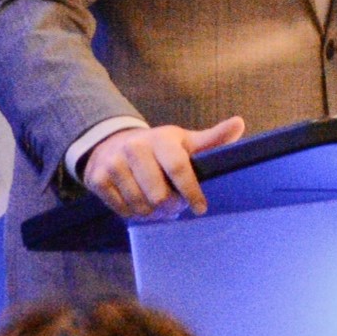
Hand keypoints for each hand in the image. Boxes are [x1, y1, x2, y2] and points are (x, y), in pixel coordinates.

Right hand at [83, 118, 247, 220]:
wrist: (112, 144)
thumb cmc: (158, 148)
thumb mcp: (185, 141)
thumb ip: (212, 139)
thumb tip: (239, 124)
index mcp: (160, 138)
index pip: (178, 168)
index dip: (191, 191)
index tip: (200, 208)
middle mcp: (134, 147)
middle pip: (158, 195)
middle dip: (170, 206)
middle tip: (173, 205)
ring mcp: (113, 163)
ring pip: (140, 206)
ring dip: (151, 212)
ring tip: (156, 204)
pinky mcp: (97, 178)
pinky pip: (121, 209)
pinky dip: (132, 212)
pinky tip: (137, 201)